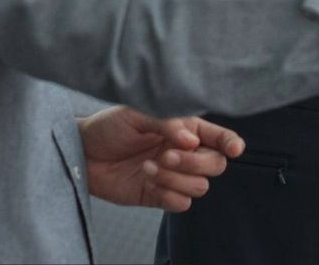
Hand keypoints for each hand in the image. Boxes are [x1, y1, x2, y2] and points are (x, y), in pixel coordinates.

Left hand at [77, 106, 243, 212]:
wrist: (83, 152)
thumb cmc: (110, 126)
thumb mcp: (136, 114)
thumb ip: (167, 124)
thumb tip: (190, 140)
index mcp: (185, 129)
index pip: (218, 138)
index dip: (231, 143)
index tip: (234, 149)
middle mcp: (184, 153)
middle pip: (216, 165)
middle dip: (195, 162)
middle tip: (166, 155)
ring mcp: (173, 176)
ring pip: (200, 187)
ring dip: (176, 178)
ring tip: (149, 167)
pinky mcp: (158, 195)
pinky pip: (181, 203)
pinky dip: (169, 194)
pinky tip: (147, 181)